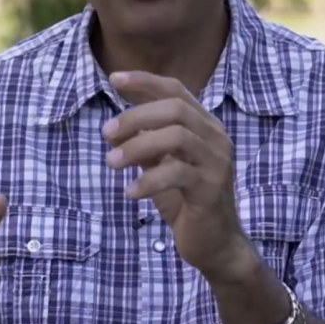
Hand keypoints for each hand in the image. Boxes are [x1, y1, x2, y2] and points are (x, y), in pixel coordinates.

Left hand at [103, 71, 249, 280]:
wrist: (216, 245)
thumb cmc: (187, 202)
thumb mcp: (162, 167)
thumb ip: (147, 145)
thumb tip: (117, 127)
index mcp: (205, 127)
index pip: (176, 91)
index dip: (145, 81)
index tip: (114, 78)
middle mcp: (216, 138)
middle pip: (175, 109)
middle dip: (135, 117)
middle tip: (107, 134)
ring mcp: (217, 162)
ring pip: (176, 136)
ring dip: (137, 147)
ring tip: (112, 162)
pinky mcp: (211, 189)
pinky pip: (177, 174)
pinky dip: (147, 180)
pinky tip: (130, 192)